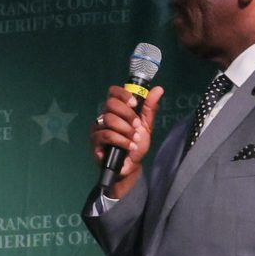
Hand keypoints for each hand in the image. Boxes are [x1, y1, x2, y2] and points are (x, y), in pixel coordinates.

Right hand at [91, 83, 164, 200]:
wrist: (131, 166)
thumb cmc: (135, 144)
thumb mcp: (146, 125)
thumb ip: (150, 108)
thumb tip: (159, 89)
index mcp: (116, 109)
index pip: (113, 92)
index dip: (123, 94)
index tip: (135, 104)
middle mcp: (104, 115)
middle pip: (111, 104)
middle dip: (128, 114)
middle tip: (137, 126)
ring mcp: (98, 128)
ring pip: (109, 119)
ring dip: (126, 130)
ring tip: (134, 140)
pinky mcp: (95, 141)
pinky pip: (107, 135)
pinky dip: (121, 141)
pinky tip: (129, 147)